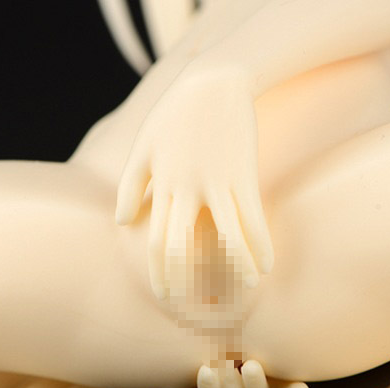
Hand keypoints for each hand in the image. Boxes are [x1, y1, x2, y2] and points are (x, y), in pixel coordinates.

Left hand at [116, 62, 273, 299]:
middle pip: (184, 244)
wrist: (214, 80)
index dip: (160, 272)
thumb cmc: (175, 113)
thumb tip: (122, 223)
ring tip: (248, 288)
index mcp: (162, 185)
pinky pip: (253, 216)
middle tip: (195, 306)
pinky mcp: (243, 174)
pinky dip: (260, 242)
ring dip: (238, 265)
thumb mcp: (144, 145)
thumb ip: (130, 185)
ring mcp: (218, 182)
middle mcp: (188, 189)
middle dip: (188, 278)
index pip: (157, 239)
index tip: (165, 295)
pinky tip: (267, 264)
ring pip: (227, 234)